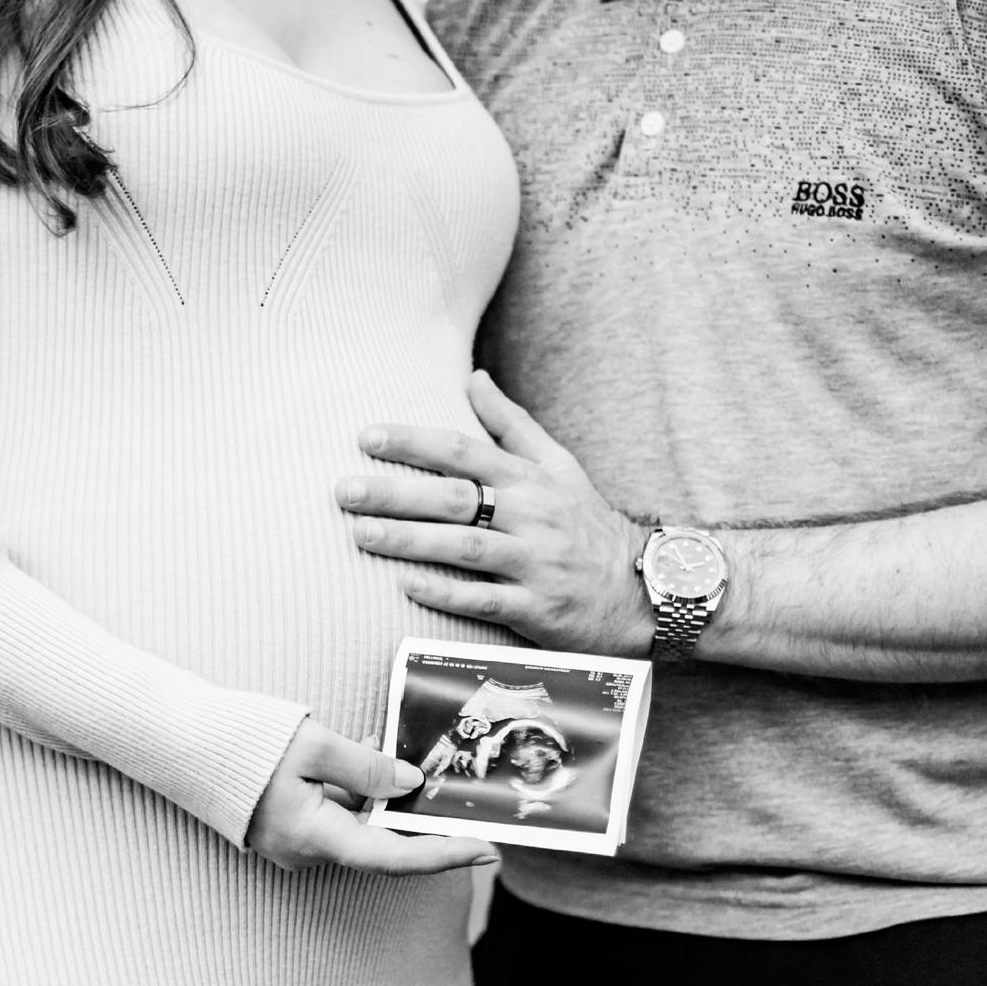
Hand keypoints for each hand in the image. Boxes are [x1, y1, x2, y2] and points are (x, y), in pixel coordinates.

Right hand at [245, 719, 496, 873]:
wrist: (183, 745)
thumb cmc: (243, 743)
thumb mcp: (313, 745)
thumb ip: (367, 767)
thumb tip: (410, 783)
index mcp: (315, 837)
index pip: (394, 857)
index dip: (444, 856)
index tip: (486, 850)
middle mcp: (309, 851)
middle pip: (383, 844)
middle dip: (424, 822)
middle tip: (468, 804)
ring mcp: (298, 842)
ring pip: (362, 825)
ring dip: (390, 797)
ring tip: (417, 758)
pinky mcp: (292, 826)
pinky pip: (340, 814)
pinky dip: (362, 789)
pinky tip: (370, 748)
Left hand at [335, 371, 654, 656]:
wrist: (642, 589)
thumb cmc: (587, 524)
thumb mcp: (559, 465)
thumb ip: (511, 423)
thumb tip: (473, 377)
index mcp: (530, 480)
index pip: (464, 451)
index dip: (414, 442)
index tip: (367, 437)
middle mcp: (531, 517)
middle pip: (455, 499)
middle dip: (396, 493)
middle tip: (344, 490)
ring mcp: (535, 563)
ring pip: (464, 548)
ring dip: (409, 541)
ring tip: (360, 535)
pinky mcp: (537, 608)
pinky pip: (485, 600)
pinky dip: (446, 593)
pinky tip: (406, 585)